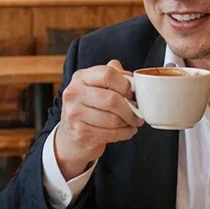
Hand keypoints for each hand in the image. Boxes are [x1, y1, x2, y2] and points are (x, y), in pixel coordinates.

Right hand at [52, 60, 142, 178]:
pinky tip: (126, 131)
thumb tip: (133, 78)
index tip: (132, 93)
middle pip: (112, 99)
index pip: (108, 74)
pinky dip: (124, 133)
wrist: (71, 135)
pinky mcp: (80, 133)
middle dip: (130, 108)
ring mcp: (74, 114)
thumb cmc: (89, 107)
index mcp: (80, 77)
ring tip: (132, 122)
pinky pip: (110, 133)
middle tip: (138, 113)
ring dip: (128, 122)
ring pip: (113, 119)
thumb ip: (114, 76)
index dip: (125, 84)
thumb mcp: (97, 86)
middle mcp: (74, 93)